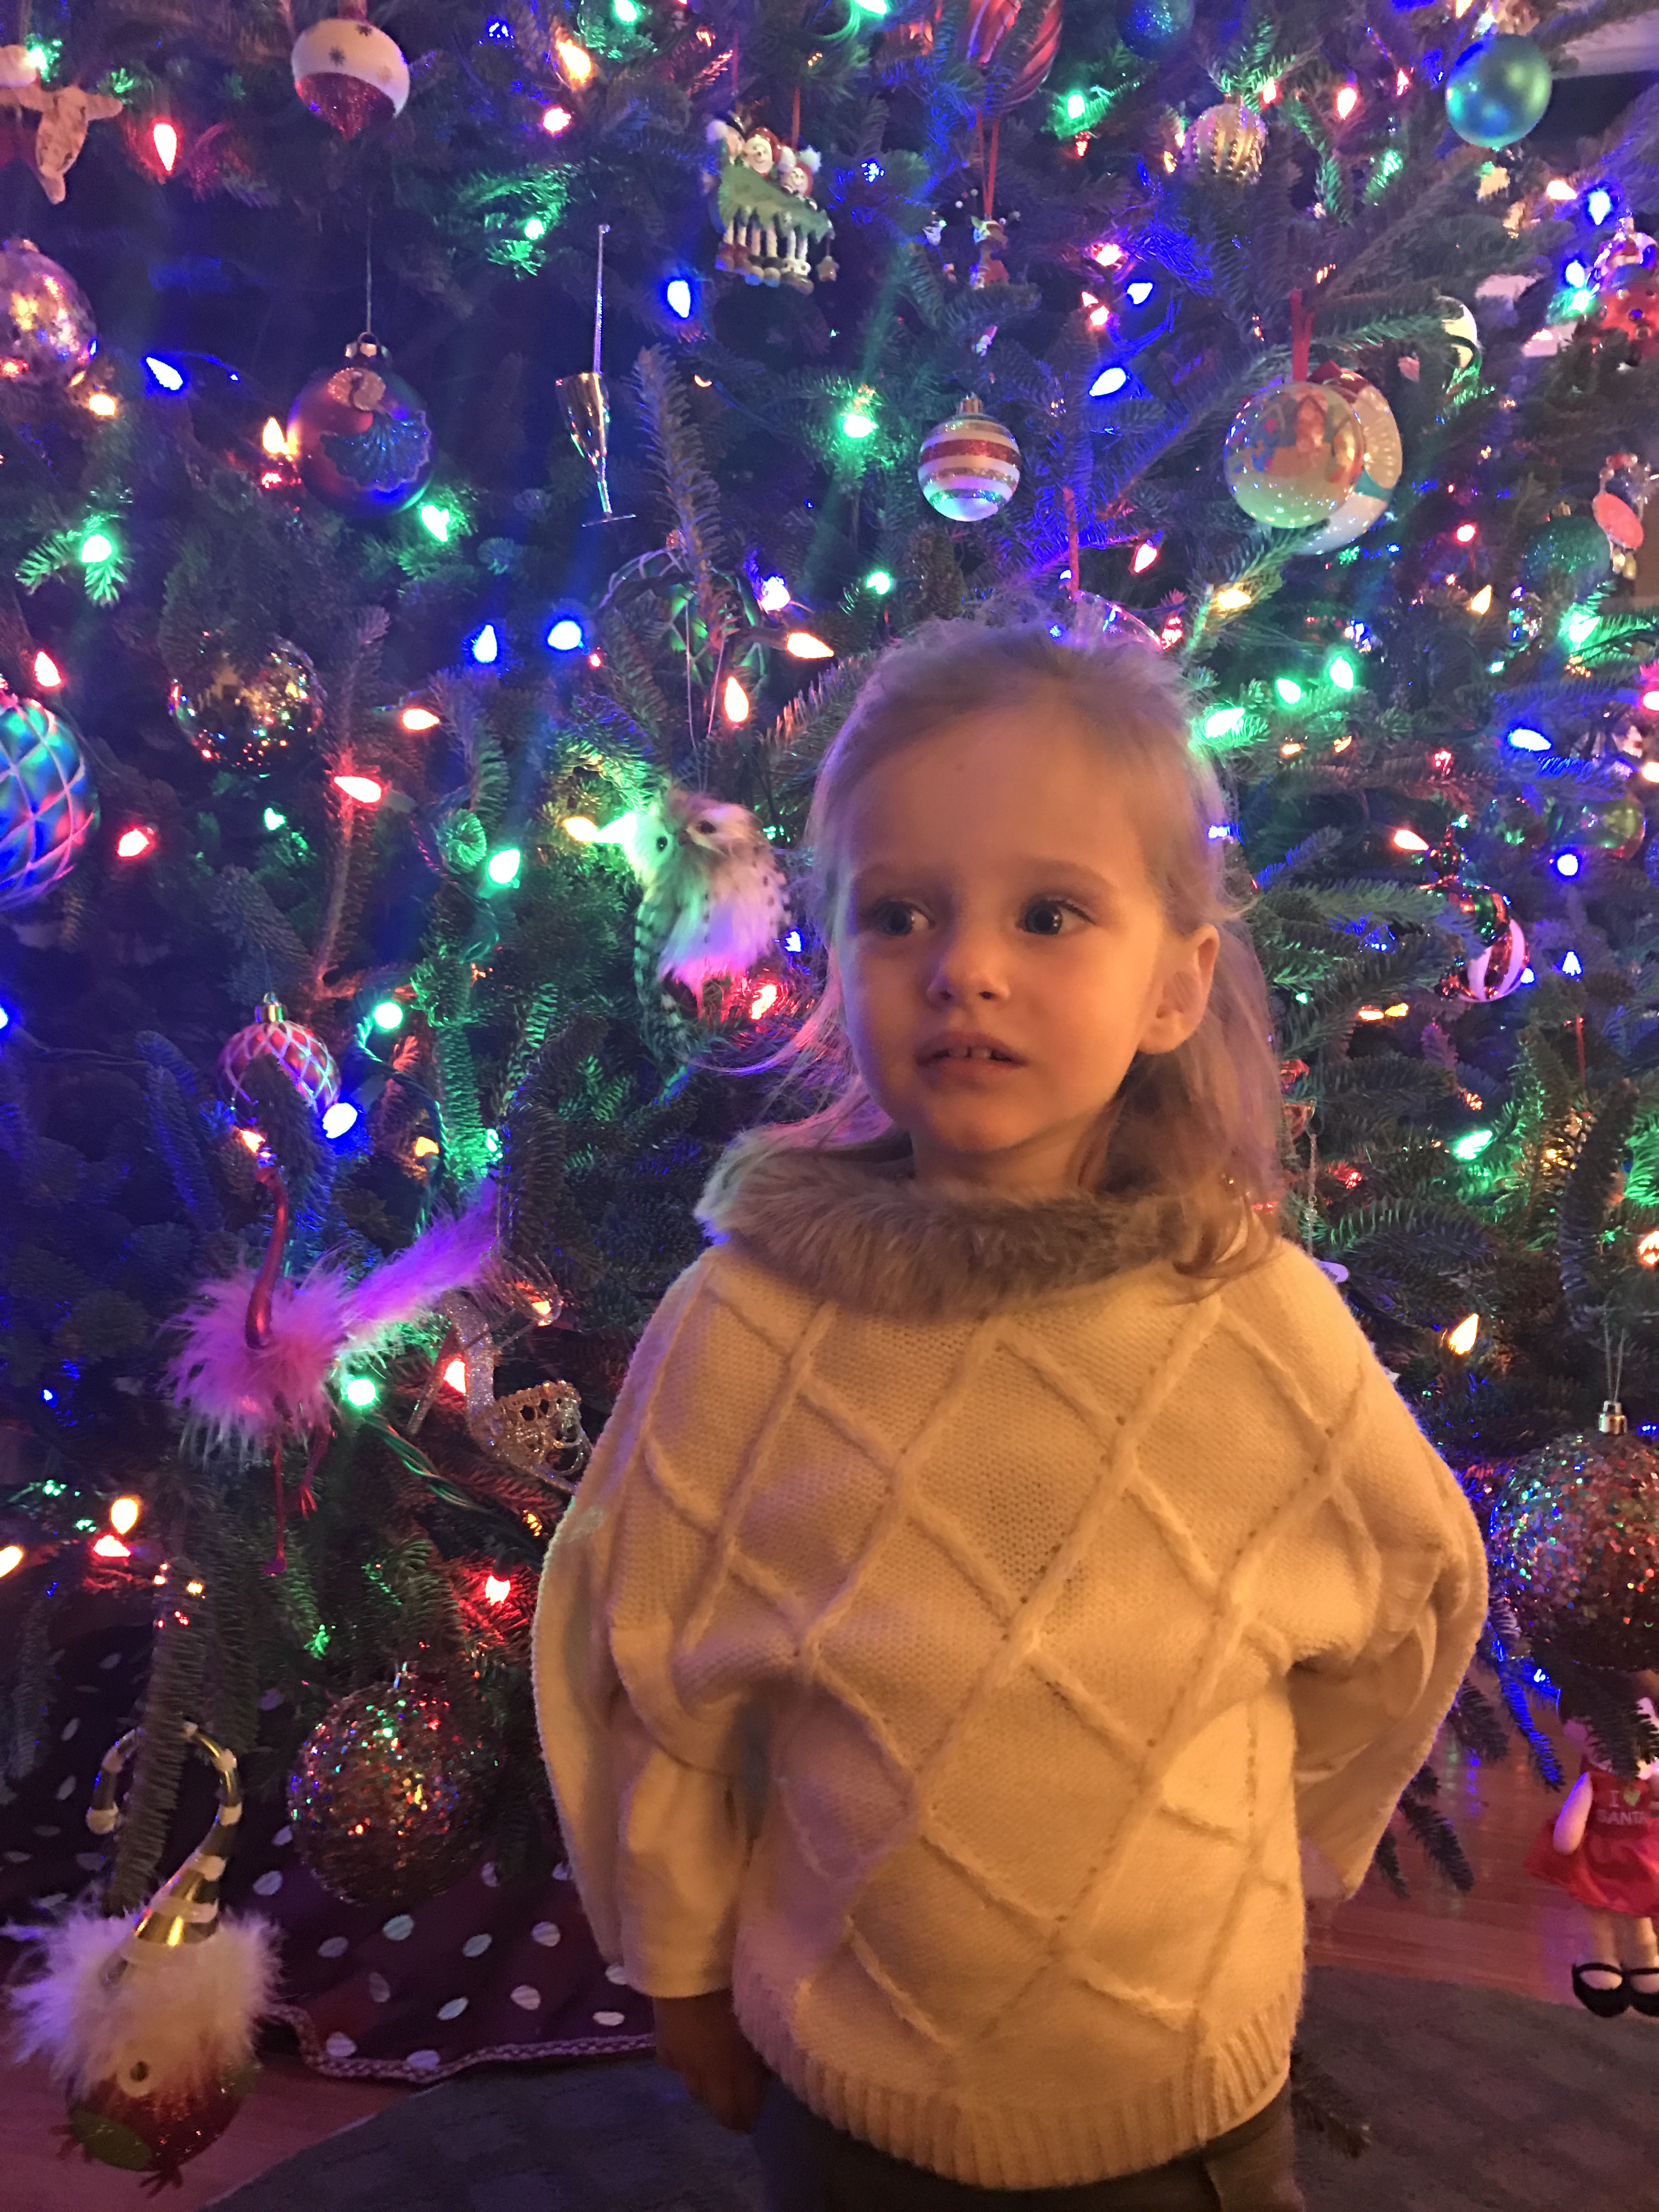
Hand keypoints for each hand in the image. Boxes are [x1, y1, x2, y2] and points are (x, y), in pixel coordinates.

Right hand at [653, 1989, 769, 2131]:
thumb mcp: (760, 2015)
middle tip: (740, 2101)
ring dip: (707, 2088)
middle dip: (729, 2109)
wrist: (689, 1960)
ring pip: (693, 2090)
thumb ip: (765, 2044)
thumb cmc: (736, 1983)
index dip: (750, 2115)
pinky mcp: (661, 2040)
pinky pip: (674, 2064)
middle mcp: (706, 2075)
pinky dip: (684, 2064)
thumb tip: (768, 2063)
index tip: (758, 2111)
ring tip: (719, 2074)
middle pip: (716, 2109)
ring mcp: (681, 2060)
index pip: (741, 2112)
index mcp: (736, 2070)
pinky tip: (691, 2052)